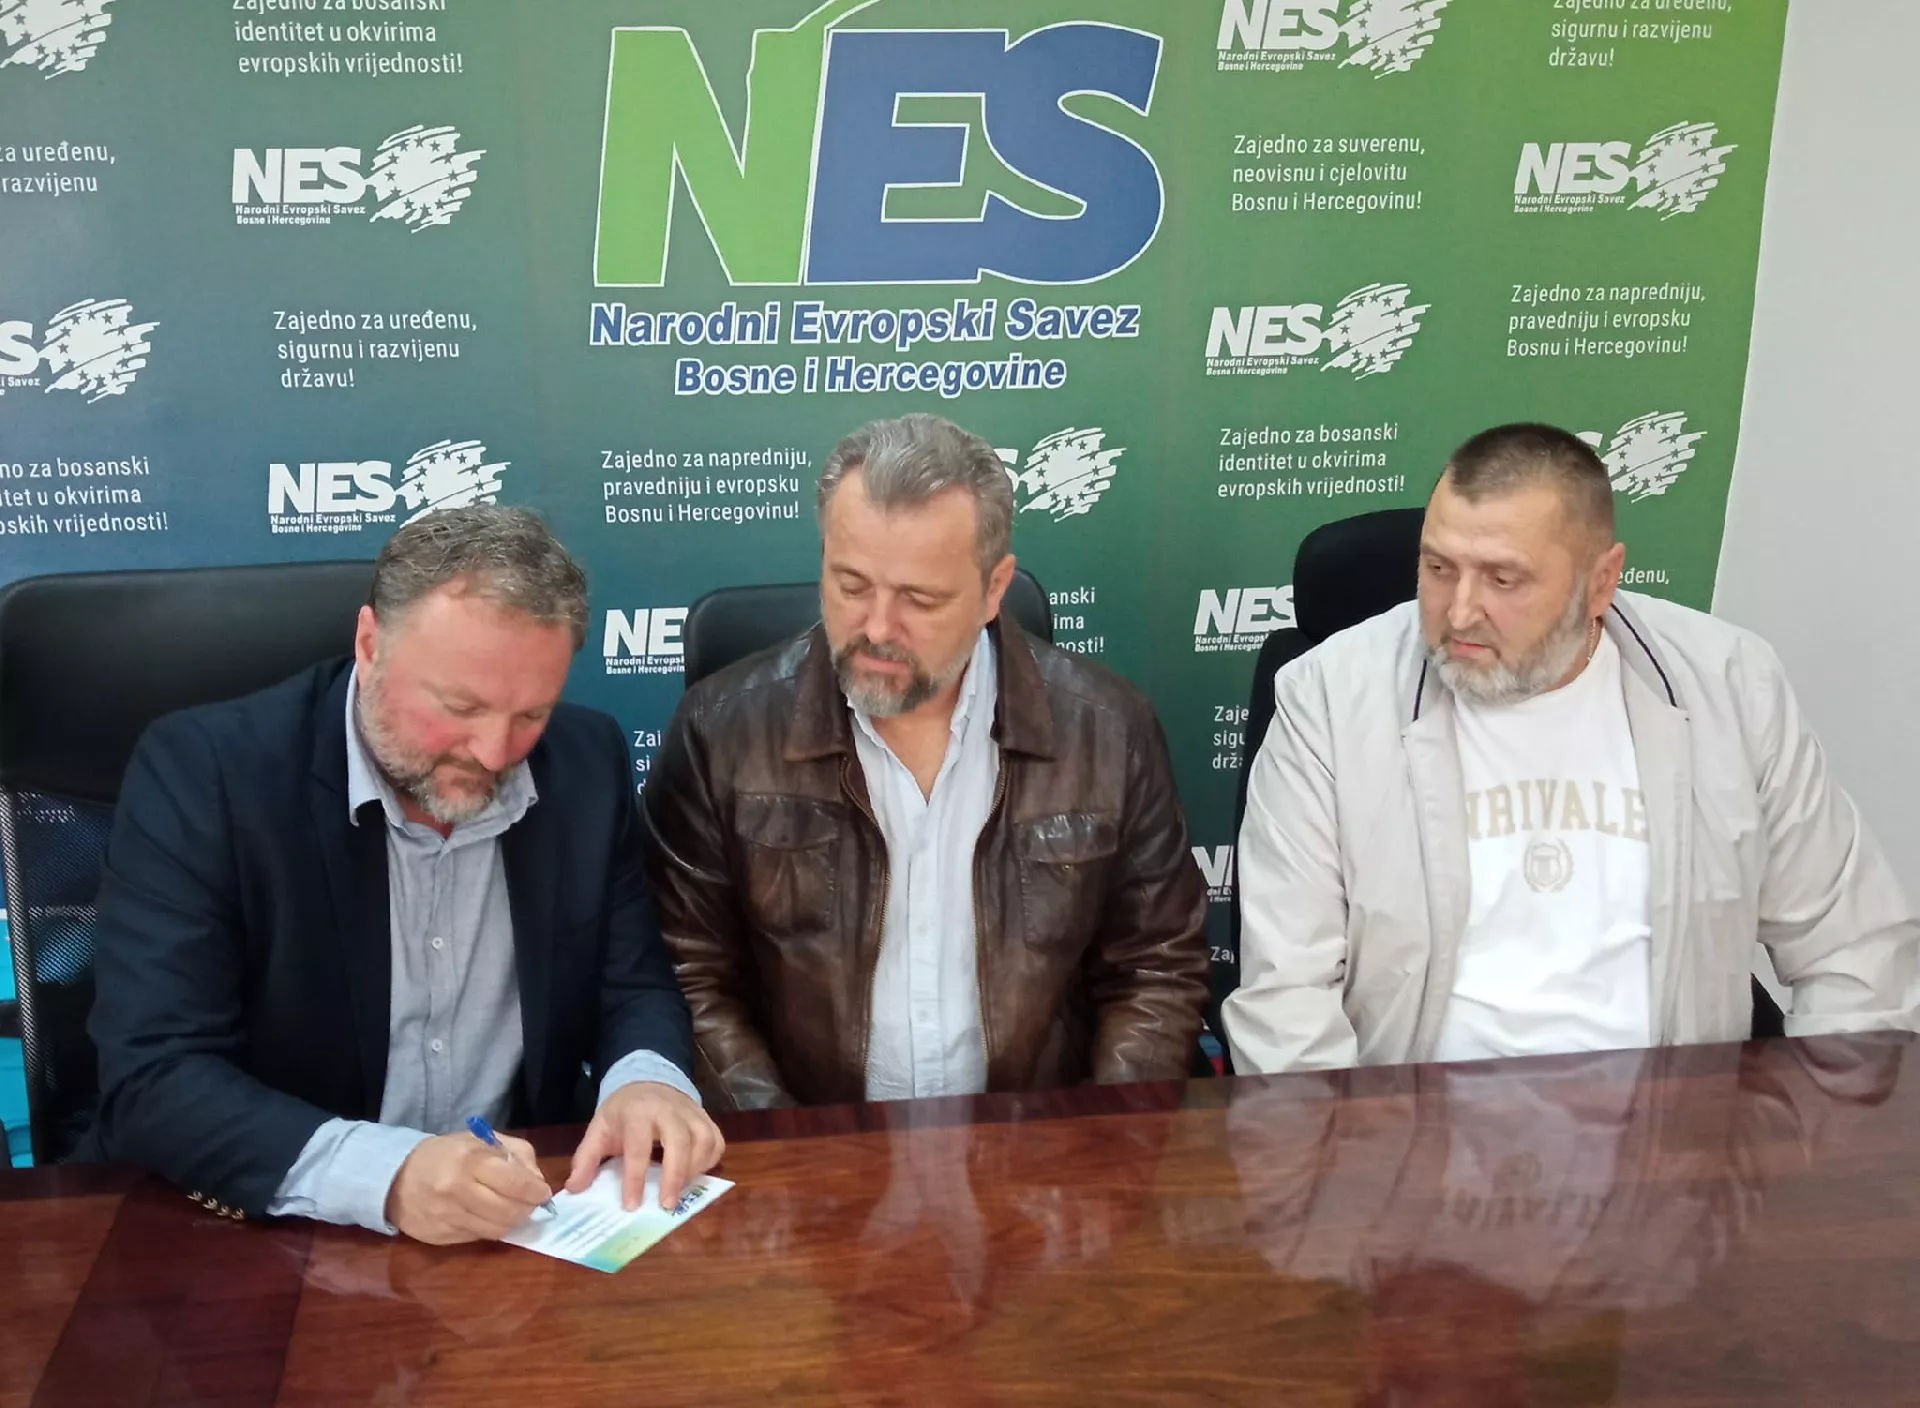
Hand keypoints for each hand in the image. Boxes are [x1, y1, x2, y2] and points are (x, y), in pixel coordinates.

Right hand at [385, 1131, 551, 1244]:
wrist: (397, 1178)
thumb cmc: (448, 1155)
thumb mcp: (483, 1140)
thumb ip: (517, 1155)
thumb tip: (539, 1183)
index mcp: (470, 1160)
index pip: (515, 1183)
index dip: (536, 1191)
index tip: (543, 1193)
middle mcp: (457, 1190)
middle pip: (508, 1212)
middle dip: (527, 1210)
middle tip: (531, 1204)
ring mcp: (448, 1216)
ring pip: (497, 1230)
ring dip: (512, 1222)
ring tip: (512, 1210)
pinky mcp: (441, 1237)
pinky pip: (479, 1238)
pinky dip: (491, 1229)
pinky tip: (488, 1217)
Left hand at [566, 1081, 724, 1210]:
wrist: (648, 1081)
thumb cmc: (623, 1112)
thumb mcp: (599, 1129)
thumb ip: (586, 1158)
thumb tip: (575, 1189)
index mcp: (638, 1113)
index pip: (638, 1147)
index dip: (635, 1178)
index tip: (632, 1205)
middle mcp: (668, 1110)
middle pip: (679, 1142)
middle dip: (675, 1176)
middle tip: (667, 1205)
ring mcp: (691, 1113)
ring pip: (703, 1140)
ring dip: (694, 1170)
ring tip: (680, 1192)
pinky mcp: (706, 1118)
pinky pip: (716, 1141)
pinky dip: (709, 1161)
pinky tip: (695, 1176)